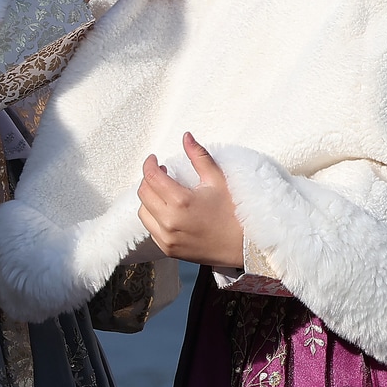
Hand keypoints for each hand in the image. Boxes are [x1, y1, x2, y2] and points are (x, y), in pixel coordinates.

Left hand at [137, 132, 244, 266]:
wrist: (244, 247)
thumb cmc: (233, 212)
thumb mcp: (218, 180)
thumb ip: (199, 156)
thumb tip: (186, 137)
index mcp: (181, 202)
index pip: (151, 177)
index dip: (149, 164)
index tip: (154, 159)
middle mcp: (170, 221)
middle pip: (143, 194)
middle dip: (148, 179)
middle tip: (161, 173)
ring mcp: (167, 238)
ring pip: (143, 212)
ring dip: (148, 199)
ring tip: (163, 192)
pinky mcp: (168, 249)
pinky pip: (150, 229)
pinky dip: (153, 216)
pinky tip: (167, 210)